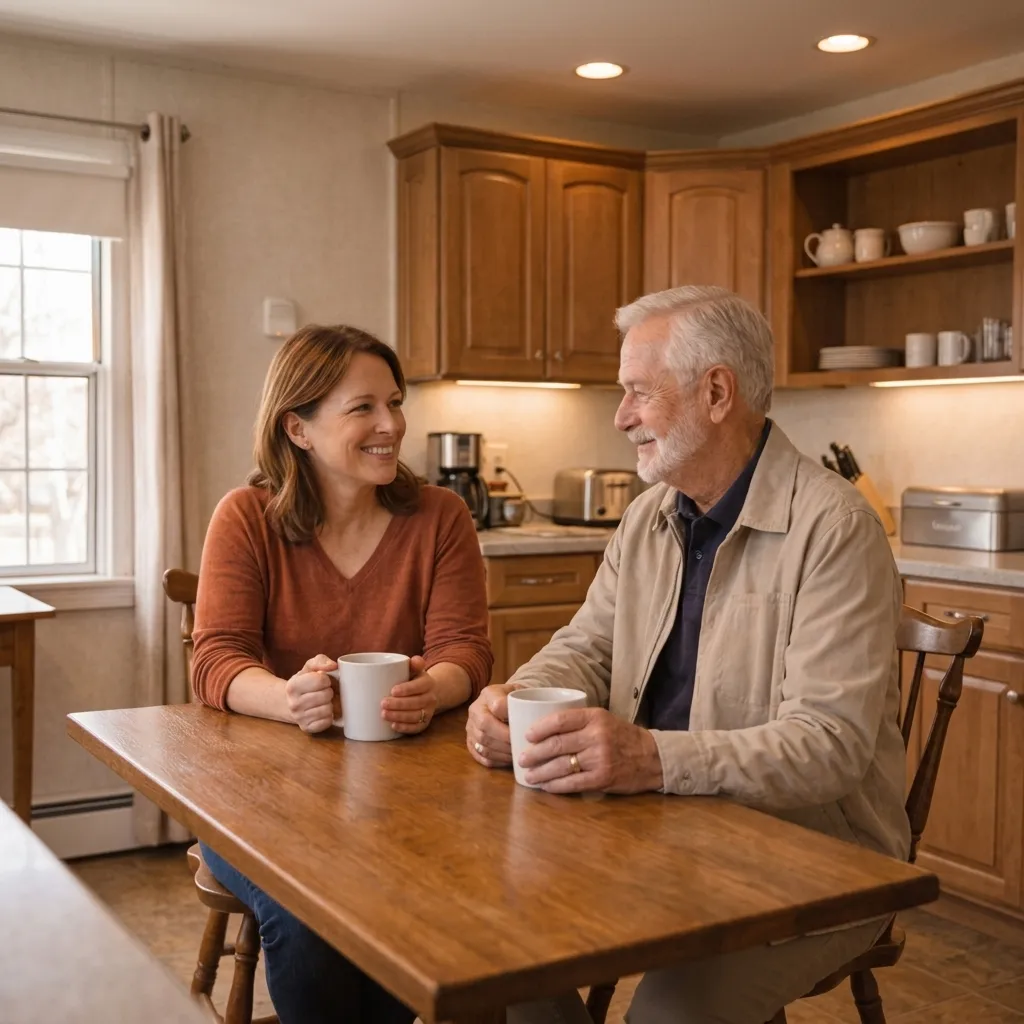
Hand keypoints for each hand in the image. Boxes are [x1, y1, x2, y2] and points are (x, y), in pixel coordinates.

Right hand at [285, 655, 337, 733]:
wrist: (291, 702)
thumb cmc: (305, 682)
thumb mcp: (309, 667)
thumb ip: (320, 661)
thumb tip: (333, 666)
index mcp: (292, 686)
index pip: (321, 680)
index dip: (326, 679)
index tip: (322, 681)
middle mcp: (293, 703)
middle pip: (326, 695)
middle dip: (329, 691)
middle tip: (324, 691)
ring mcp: (299, 718)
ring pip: (327, 709)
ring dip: (329, 704)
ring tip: (323, 701)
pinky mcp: (307, 728)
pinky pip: (326, 722)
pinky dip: (328, 716)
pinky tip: (323, 711)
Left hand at [381, 656, 437, 734]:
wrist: (428, 693)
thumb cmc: (415, 679)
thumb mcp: (416, 669)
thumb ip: (414, 663)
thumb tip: (414, 660)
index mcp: (428, 683)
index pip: (419, 686)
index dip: (407, 689)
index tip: (392, 690)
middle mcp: (431, 698)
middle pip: (416, 703)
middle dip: (399, 705)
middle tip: (382, 703)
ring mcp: (429, 712)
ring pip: (416, 716)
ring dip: (400, 716)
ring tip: (384, 714)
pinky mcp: (425, 723)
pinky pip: (417, 728)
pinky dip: (405, 728)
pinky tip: (393, 725)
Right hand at [466, 683, 517, 767]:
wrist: (506, 704)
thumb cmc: (516, 700)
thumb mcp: (521, 694)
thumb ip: (524, 702)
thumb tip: (527, 720)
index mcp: (488, 694)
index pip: (497, 705)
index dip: (510, 718)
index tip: (524, 724)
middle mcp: (475, 710)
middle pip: (485, 726)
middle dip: (506, 738)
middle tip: (521, 744)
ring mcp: (470, 727)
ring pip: (482, 743)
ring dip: (503, 751)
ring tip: (518, 753)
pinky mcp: (470, 743)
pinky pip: (481, 756)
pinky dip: (497, 760)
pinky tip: (509, 759)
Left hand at [519, 708, 663, 793]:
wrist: (652, 757)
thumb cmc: (622, 736)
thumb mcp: (603, 719)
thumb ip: (578, 722)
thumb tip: (543, 729)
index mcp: (595, 717)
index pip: (560, 720)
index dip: (539, 728)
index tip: (526, 735)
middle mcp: (596, 736)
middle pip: (556, 745)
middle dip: (534, 753)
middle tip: (522, 758)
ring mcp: (599, 758)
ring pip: (561, 766)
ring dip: (540, 772)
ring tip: (529, 775)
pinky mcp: (602, 778)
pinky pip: (572, 783)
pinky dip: (555, 786)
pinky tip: (546, 786)